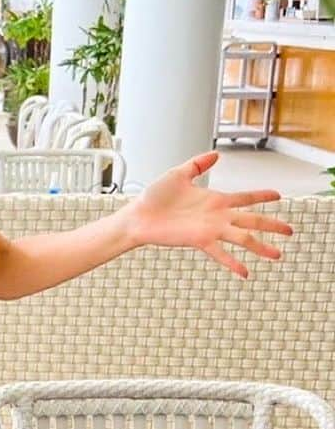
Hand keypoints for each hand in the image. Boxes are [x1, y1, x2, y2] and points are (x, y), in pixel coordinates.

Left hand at [126, 152, 291, 277]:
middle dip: (272, 224)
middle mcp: (217, 216)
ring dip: (260, 246)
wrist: (138, 216)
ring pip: (243, 237)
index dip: (262, 196)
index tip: (278, 195)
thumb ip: (198, 164)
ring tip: (277, 255)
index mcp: (215, 199)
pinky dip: (233, 263)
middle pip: (252, 219)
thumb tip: (215, 155)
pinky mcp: (199, 239)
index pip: (245, 197)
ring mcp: (210, 229)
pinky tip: (245, 272)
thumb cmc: (154, 198)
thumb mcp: (179, 174)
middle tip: (290, 230)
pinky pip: (220, 252)